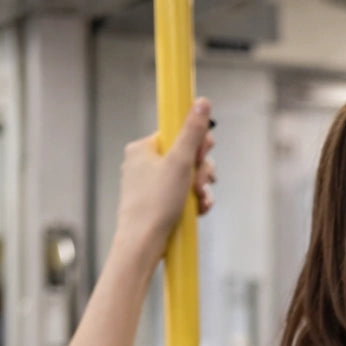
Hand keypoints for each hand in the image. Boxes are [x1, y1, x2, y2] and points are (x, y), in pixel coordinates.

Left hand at [114, 97, 214, 263]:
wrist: (143, 242)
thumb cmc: (155, 203)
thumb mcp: (180, 163)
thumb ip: (192, 132)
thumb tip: (202, 103)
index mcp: (143, 148)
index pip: (177, 134)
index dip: (196, 146)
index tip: (202, 155)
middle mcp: (143, 164)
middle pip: (185, 157)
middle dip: (200, 171)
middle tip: (201, 184)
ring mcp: (150, 185)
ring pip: (186, 179)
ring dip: (200, 189)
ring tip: (200, 201)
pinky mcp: (157, 203)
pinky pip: (182, 195)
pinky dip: (194, 202)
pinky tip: (199, 210)